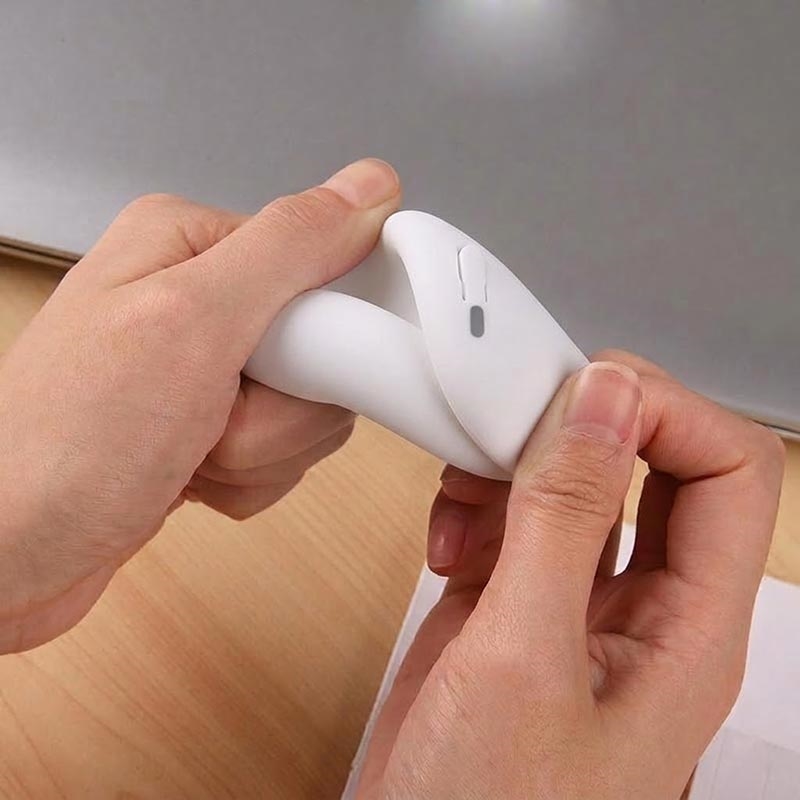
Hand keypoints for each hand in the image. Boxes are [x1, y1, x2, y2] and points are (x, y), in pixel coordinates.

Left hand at [0, 158, 400, 652]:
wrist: (13, 557)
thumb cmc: (65, 443)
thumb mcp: (189, 323)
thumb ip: (289, 248)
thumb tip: (367, 186)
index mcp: (191, 246)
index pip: (324, 268)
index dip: (320, 333)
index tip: (279, 368)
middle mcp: (198, 301)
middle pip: (322, 351)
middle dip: (280, 410)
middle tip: (213, 418)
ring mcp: (207, 369)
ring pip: (308, 411)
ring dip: (261, 451)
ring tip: (191, 451)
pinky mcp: (213, 425)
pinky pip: (283, 451)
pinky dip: (248, 478)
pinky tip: (192, 477)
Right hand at [357, 352, 784, 798]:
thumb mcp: (524, 658)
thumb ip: (565, 521)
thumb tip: (602, 399)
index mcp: (686, 627)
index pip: (730, 471)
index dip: (667, 414)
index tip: (581, 398)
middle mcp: (641, 605)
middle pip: (653, 462)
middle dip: (584, 426)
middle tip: (516, 423)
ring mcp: (572, 600)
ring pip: (573, 482)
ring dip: (515, 467)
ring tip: (463, 502)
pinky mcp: (511, 601)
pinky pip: (511, 515)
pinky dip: (475, 505)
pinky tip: (446, 543)